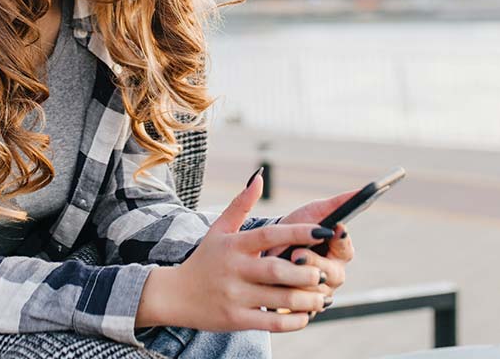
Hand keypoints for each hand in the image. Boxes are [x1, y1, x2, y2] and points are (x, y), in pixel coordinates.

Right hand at [137, 172, 330, 332]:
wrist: (175, 295)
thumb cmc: (204, 260)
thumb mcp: (219, 229)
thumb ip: (241, 205)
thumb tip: (259, 177)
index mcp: (234, 245)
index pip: (269, 234)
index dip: (298, 232)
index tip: (324, 231)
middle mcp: (234, 269)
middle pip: (277, 269)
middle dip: (306, 272)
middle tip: (323, 274)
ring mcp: (235, 295)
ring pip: (279, 298)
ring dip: (307, 299)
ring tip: (321, 297)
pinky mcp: (236, 319)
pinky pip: (271, 322)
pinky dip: (294, 321)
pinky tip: (306, 315)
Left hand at [277, 188, 359, 309]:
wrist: (264, 248)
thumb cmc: (295, 227)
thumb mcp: (314, 212)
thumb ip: (338, 203)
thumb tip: (361, 190)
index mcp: (340, 253)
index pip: (346, 250)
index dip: (341, 240)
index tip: (335, 228)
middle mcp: (333, 275)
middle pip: (333, 274)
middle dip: (314, 263)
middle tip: (296, 254)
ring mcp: (319, 293)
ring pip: (315, 292)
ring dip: (297, 281)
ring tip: (281, 272)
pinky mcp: (302, 308)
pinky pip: (299, 307)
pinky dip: (287, 298)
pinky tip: (275, 289)